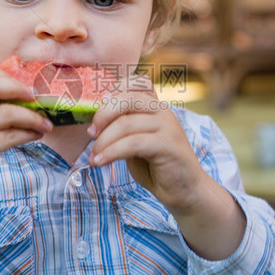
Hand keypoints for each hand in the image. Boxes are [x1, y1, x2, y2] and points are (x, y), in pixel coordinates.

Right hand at [0, 67, 52, 274]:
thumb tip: (15, 96)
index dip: (2, 76)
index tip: (22, 84)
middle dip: (18, 88)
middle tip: (37, 96)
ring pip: (7, 112)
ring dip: (32, 116)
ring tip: (45, 122)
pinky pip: (11, 136)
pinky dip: (29, 133)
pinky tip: (37, 135)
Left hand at [87, 77, 245, 259]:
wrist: (183, 191)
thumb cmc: (155, 166)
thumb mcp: (134, 141)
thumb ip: (121, 127)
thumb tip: (95, 119)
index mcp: (155, 106)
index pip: (133, 83)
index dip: (111, 94)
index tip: (97, 117)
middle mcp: (163, 110)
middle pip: (126, 99)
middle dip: (102, 116)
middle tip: (90, 134)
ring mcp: (168, 125)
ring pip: (126, 123)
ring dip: (103, 141)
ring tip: (93, 158)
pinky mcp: (168, 144)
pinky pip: (133, 143)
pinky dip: (111, 152)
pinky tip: (100, 162)